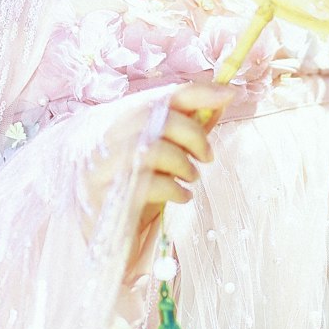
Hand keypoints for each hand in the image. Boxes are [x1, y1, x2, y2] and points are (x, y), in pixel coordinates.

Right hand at [78, 81, 231, 272]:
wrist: (99, 235)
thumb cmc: (134, 188)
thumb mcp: (160, 155)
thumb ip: (185, 129)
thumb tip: (221, 101)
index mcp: (120, 119)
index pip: (161, 96)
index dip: (197, 92)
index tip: (228, 94)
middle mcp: (108, 137)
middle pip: (158, 119)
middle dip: (194, 135)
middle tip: (206, 156)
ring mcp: (104, 167)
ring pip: (153, 150)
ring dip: (183, 164)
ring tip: (190, 177)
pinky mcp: (106, 197)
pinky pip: (148, 185)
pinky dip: (175, 189)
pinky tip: (180, 196)